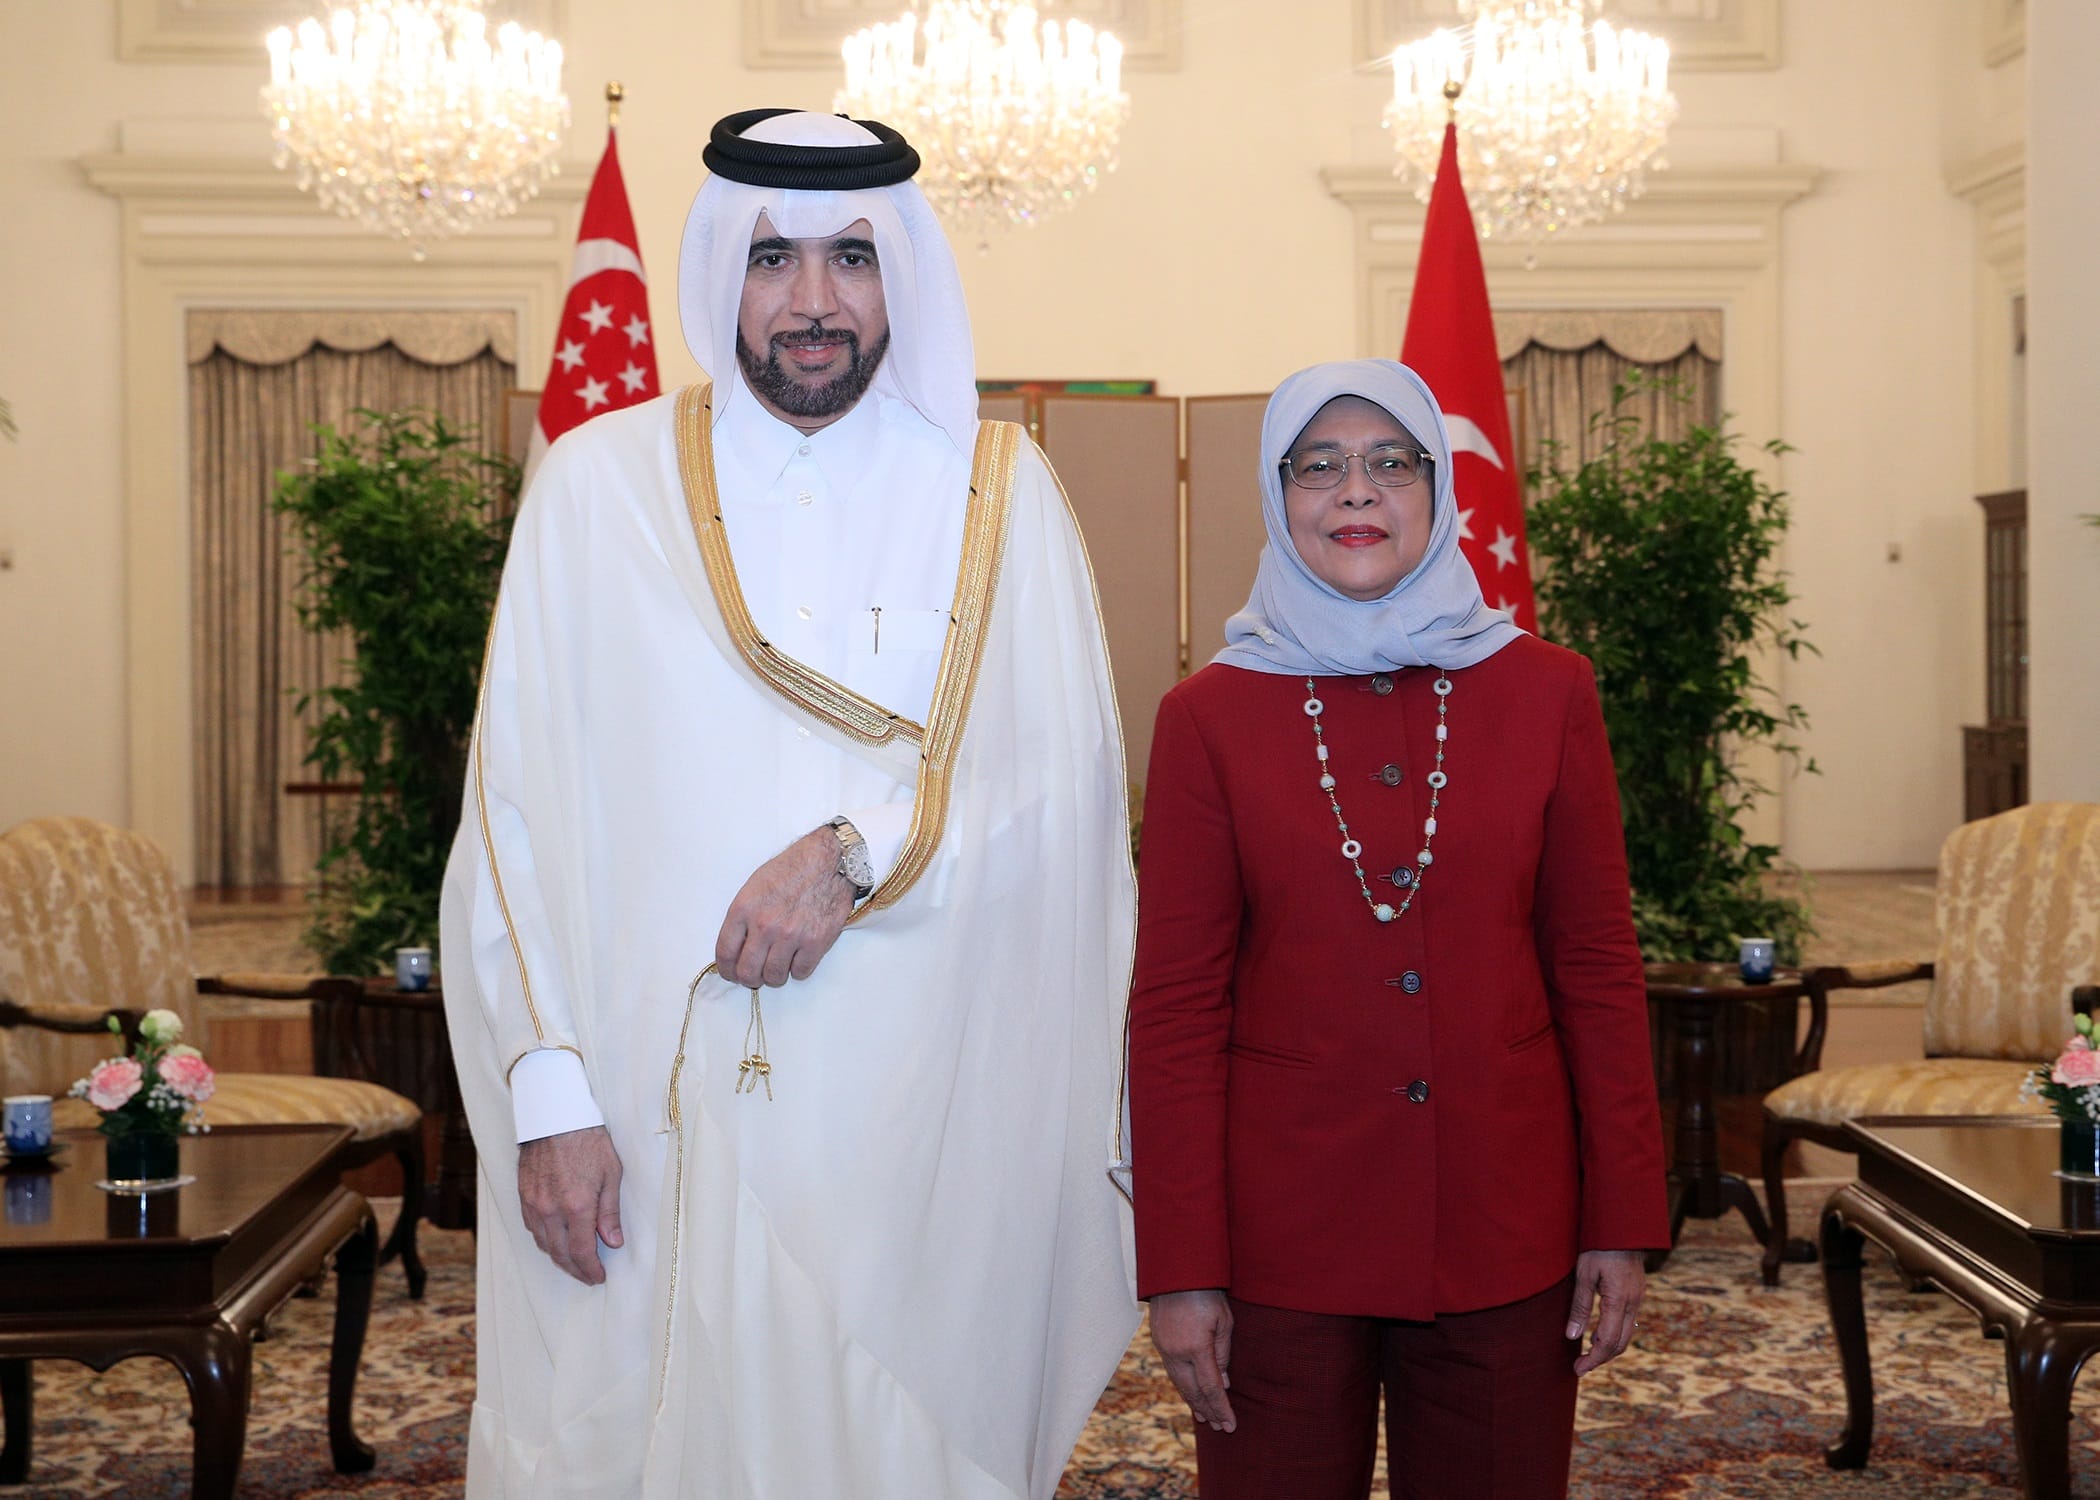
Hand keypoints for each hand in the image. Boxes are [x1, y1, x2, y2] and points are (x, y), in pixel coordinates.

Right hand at [517, 1125, 624, 1285]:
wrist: (556, 1116)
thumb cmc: (589, 1141)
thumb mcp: (611, 1173)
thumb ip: (610, 1212)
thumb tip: (613, 1242)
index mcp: (577, 1206)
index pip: (582, 1252)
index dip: (590, 1269)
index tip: (599, 1277)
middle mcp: (551, 1209)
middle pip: (560, 1254)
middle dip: (575, 1270)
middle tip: (588, 1276)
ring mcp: (534, 1203)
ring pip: (544, 1243)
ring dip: (559, 1257)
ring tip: (574, 1262)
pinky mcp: (524, 1196)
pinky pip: (532, 1228)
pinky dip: (545, 1239)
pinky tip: (555, 1239)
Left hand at [716, 828, 856, 987]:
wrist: (829, 861)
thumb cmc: (792, 869)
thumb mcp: (754, 886)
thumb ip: (743, 918)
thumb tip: (737, 948)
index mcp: (744, 909)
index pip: (725, 953)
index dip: (727, 970)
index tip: (732, 973)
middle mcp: (765, 925)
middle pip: (747, 972)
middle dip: (749, 978)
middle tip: (756, 976)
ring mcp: (791, 935)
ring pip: (774, 977)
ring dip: (775, 976)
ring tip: (779, 966)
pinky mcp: (816, 942)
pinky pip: (801, 973)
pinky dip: (798, 970)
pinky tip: (799, 958)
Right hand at [1148, 1288, 1236, 1431]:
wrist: (1176, 1272)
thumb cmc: (1206, 1293)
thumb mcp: (1224, 1321)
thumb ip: (1223, 1353)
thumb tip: (1223, 1383)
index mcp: (1196, 1347)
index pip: (1211, 1387)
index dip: (1221, 1408)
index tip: (1230, 1425)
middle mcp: (1176, 1352)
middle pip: (1192, 1391)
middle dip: (1207, 1411)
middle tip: (1219, 1427)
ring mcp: (1164, 1347)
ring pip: (1179, 1384)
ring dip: (1193, 1402)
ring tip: (1205, 1417)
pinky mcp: (1158, 1341)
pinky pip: (1172, 1371)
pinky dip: (1183, 1386)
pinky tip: (1190, 1393)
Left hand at [1566, 1248, 1645, 1374]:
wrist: (1621, 1226)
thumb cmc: (1598, 1246)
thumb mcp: (1583, 1274)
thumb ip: (1580, 1306)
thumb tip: (1572, 1336)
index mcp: (1619, 1299)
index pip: (1608, 1341)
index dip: (1593, 1359)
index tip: (1578, 1369)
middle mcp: (1633, 1302)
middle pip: (1620, 1343)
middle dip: (1600, 1358)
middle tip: (1579, 1368)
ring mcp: (1638, 1297)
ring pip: (1626, 1334)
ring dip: (1608, 1348)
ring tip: (1586, 1354)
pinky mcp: (1637, 1293)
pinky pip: (1628, 1322)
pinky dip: (1614, 1334)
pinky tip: (1598, 1334)